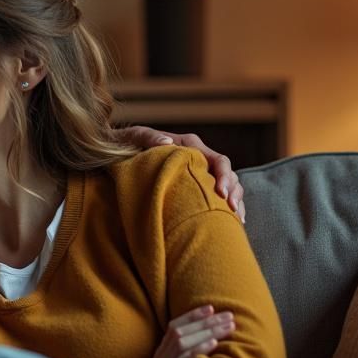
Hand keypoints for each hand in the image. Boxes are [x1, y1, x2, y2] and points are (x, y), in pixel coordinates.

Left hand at [114, 126, 245, 222]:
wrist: (119, 149)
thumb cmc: (127, 142)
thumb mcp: (135, 137)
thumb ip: (149, 137)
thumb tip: (167, 142)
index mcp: (190, 145)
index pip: (217, 160)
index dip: (223, 176)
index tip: (220, 193)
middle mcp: (199, 157)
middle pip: (227, 174)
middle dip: (233, 192)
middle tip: (231, 210)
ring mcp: (199, 172)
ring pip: (228, 185)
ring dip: (235, 200)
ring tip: (237, 219)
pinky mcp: (194, 184)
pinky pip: (217, 196)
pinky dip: (226, 207)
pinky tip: (234, 221)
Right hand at [150, 304, 234, 357]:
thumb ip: (180, 354)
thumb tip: (206, 342)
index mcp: (161, 349)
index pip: (176, 325)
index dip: (193, 315)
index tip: (211, 307)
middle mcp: (162, 353)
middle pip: (183, 330)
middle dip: (208, 321)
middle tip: (229, 315)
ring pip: (185, 341)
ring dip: (208, 331)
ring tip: (228, 327)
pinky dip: (198, 349)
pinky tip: (214, 344)